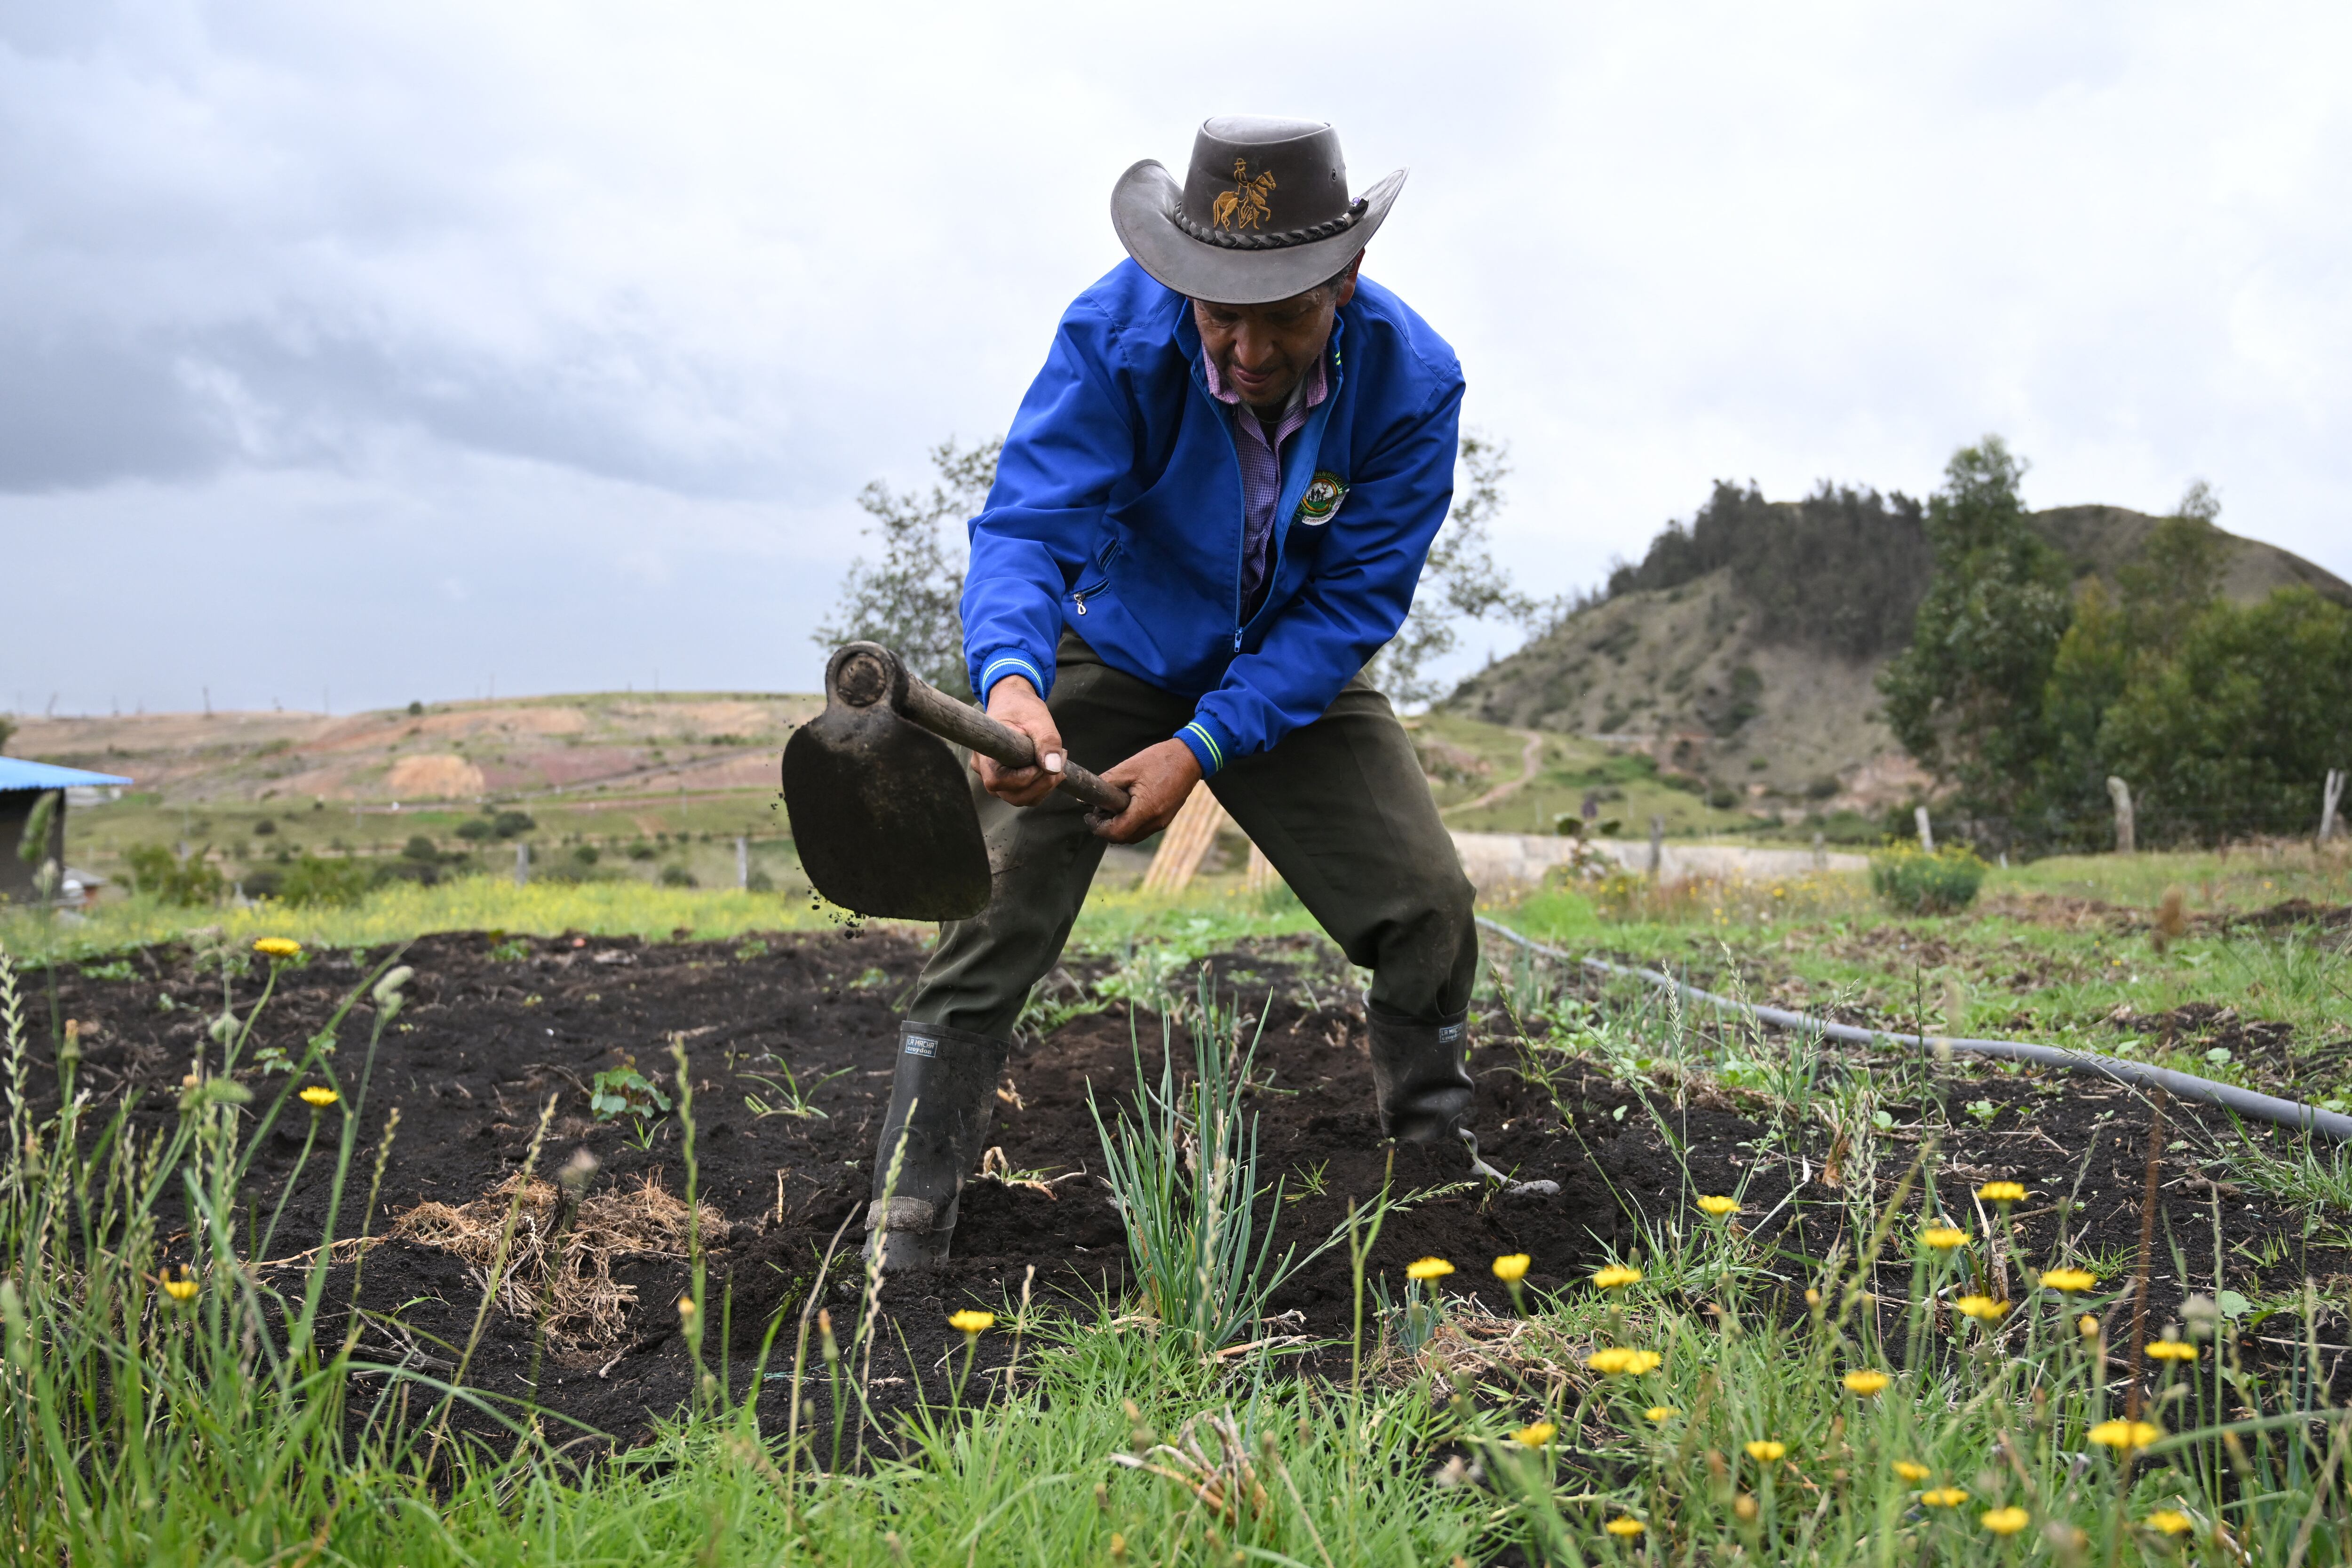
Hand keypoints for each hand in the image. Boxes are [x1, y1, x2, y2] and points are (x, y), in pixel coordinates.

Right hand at [974, 677, 1065, 806]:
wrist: (1012, 702)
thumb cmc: (1020, 707)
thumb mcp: (1038, 719)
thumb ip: (1047, 741)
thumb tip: (1053, 768)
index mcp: (985, 754)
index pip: (999, 781)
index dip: (1025, 777)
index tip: (1041, 758)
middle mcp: (984, 771)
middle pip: (1013, 795)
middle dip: (1042, 784)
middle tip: (1060, 759)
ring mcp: (995, 779)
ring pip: (1021, 798)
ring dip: (1045, 785)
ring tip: (1058, 760)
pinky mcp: (1006, 781)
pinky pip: (1024, 794)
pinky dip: (1042, 785)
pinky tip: (1051, 767)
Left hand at [1088, 739, 1204, 842]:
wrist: (1189, 758)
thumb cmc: (1159, 760)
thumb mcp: (1128, 768)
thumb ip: (1106, 783)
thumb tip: (1086, 796)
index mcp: (1146, 809)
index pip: (1116, 833)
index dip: (1099, 828)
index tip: (1090, 816)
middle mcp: (1155, 821)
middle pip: (1124, 839)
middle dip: (1107, 829)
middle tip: (1099, 811)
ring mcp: (1162, 822)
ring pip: (1133, 836)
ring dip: (1119, 828)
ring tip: (1112, 808)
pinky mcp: (1166, 819)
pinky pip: (1143, 829)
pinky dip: (1131, 824)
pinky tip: (1127, 807)